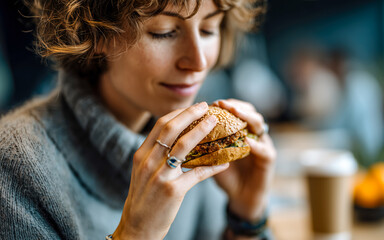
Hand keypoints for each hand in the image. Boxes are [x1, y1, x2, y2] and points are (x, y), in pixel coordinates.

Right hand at [113, 102, 228, 239]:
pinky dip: (212, 166)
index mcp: (141, 155)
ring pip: (184, 146)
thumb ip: (156, 155)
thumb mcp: (143, 172)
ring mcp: (160, 176)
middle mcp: (148, 162)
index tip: (195, 107)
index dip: (180, 113)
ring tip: (215, 122)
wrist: (138, 227)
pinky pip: (197, 173)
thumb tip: (178, 139)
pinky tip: (225, 163)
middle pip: (171, 129)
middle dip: (190, 114)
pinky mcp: (172, 191)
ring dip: (202, 131)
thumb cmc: (144, 199)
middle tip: (206, 106)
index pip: (161, 125)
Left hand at [212, 99, 275, 220]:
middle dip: (235, 105)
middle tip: (222, 103)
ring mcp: (263, 144)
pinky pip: (265, 150)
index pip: (236, 109)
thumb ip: (204, 143)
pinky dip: (256, 145)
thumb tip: (183, 131)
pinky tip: (247, 142)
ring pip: (259, 124)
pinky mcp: (269, 160)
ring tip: (234, 113)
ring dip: (247, 117)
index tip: (210, 103)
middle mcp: (253, 133)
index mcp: (240, 130)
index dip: (225, 104)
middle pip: (249, 111)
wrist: (240, 196)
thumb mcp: (213, 156)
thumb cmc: (226, 175)